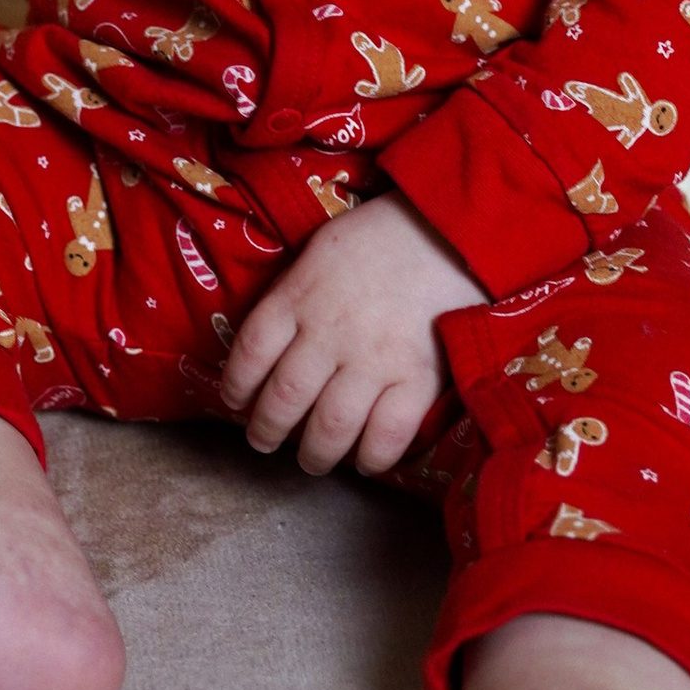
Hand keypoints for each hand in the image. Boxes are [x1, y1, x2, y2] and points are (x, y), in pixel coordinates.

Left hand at [219, 193, 487, 478]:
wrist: (453, 228)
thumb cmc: (384, 233)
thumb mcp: (323, 249)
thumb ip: (297, 292)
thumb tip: (277, 337)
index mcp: (300, 295)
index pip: (252, 351)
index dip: (237, 385)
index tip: (236, 401)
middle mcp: (329, 333)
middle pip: (285, 398)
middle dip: (268, 430)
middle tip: (265, 441)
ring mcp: (374, 359)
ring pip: (330, 426)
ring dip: (314, 454)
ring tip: (311, 461)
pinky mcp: (418, 378)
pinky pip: (387, 434)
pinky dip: (372, 457)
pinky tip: (364, 461)